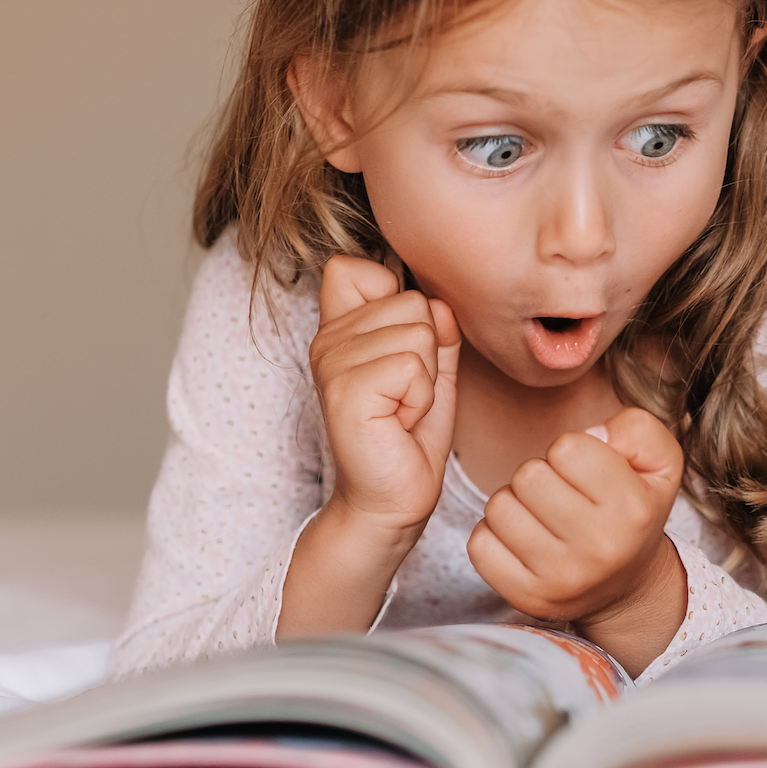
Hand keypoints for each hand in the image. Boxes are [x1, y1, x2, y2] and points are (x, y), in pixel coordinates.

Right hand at [309, 255, 460, 530]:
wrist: (393, 499)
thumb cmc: (409, 436)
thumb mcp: (431, 371)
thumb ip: (436, 329)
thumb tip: (439, 303)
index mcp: (340, 329)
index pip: (352, 268)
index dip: (394, 298)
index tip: (399, 353)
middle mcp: (328, 340)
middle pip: (411, 301)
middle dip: (427, 353)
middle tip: (404, 396)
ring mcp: (331, 364)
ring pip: (418, 332)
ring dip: (426, 380)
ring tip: (401, 410)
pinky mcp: (345, 392)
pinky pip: (412, 366)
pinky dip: (422, 399)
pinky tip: (399, 423)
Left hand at [467, 408, 687, 673]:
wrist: (628, 586)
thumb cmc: (635, 511)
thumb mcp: (659, 463)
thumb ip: (637, 429)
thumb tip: (594, 434)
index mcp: (632, 510)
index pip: (566, 448)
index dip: (571, 450)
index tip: (585, 472)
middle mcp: (599, 548)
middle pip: (528, 476)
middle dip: (540, 474)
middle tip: (560, 493)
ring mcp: (561, 579)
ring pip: (499, 507)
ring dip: (515, 503)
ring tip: (542, 515)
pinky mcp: (528, 598)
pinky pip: (480, 545)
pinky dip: (494, 534)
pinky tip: (523, 538)